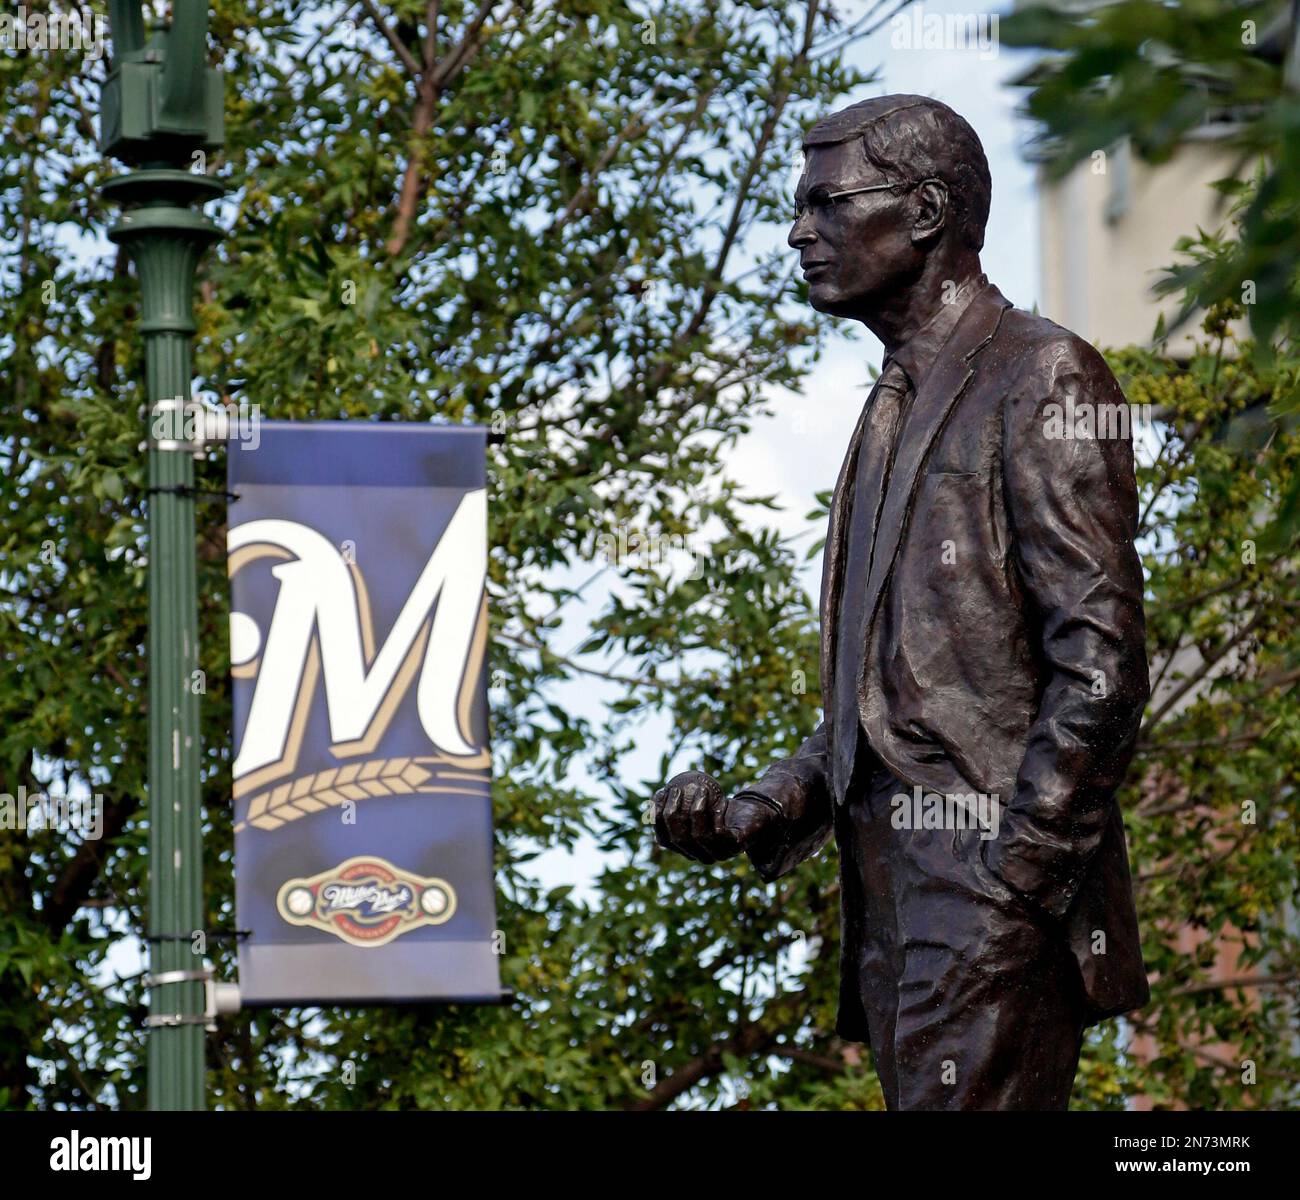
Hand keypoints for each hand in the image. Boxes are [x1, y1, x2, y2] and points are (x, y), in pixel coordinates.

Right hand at [652, 771, 779, 863]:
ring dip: (696, 810)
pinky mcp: (735, 848)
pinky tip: (718, 799)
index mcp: (688, 849)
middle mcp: (701, 856)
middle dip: (673, 813)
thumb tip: (655, 796)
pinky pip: (720, 832)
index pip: (664, 839)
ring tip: (699, 789)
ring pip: (698, 837)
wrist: (757, 815)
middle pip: (678, 839)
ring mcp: (719, 854)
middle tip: (675, 790)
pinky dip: (716, 814)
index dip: (658, 817)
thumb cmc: (724, 808)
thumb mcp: (698, 802)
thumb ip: (679, 802)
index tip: (660, 793)